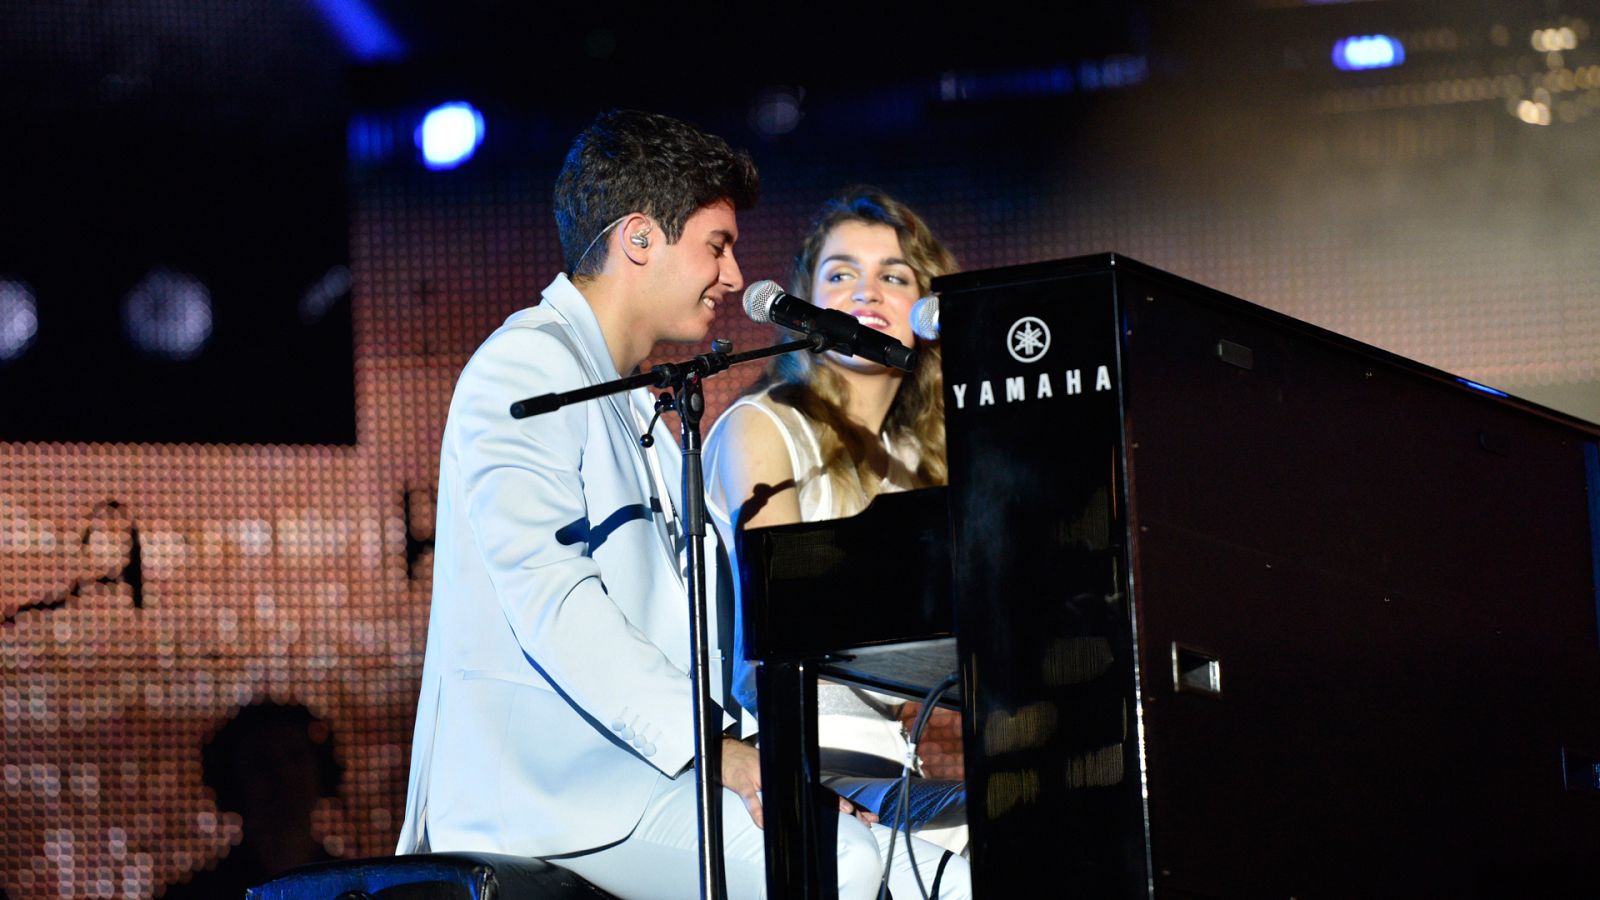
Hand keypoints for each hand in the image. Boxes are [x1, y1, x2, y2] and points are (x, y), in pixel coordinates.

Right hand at [721, 739, 878, 829]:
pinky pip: (752, 799)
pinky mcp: (743, 782)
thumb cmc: (750, 768)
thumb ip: (791, 796)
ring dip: (813, 804)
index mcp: (792, 779)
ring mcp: (765, 778)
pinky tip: (764, 823)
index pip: (822, 794)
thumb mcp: (773, 781)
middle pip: (817, 794)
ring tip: (837, 812)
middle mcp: (785, 776)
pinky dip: (758, 811)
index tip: (864, 815)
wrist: (724, 753)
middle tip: (861, 816)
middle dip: (842, 805)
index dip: (843, 804)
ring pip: (793, 793)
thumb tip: (809, 811)